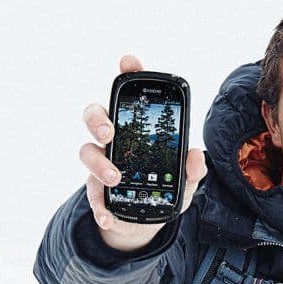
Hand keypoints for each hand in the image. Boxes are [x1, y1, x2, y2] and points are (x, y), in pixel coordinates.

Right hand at [80, 54, 205, 249]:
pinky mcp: (96, 191)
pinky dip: (99, 206)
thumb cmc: (163, 189)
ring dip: (99, 163)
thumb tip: (195, 154)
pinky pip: (91, 194)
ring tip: (116, 178)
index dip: (128, 74)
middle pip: (94, 116)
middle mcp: (114, 140)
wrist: (145, 222)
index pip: (129, 94)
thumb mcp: (184, 181)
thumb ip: (192, 169)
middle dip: (98, 120)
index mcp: (136, 128)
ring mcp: (101, 163)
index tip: (128, 61)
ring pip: (87, 151)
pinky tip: (108, 216)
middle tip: (110, 133)